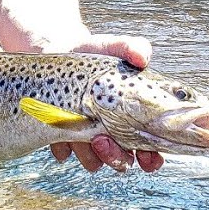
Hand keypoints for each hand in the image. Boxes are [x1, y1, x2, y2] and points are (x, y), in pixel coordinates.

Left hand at [47, 33, 164, 173]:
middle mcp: (112, 131)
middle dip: (116, 157)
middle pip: (123, 161)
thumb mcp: (112, 46)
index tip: (146, 155)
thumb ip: (131, 48)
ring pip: (95, 163)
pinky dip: (63, 145)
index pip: (151, 149)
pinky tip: (61, 129)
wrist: (57, 50)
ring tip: (82, 133)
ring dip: (91, 155)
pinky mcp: (62, 136)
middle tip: (103, 139)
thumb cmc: (92, 51)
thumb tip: (142, 57)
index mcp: (132, 117)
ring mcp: (87, 136)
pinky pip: (64, 152)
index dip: (152, 158)